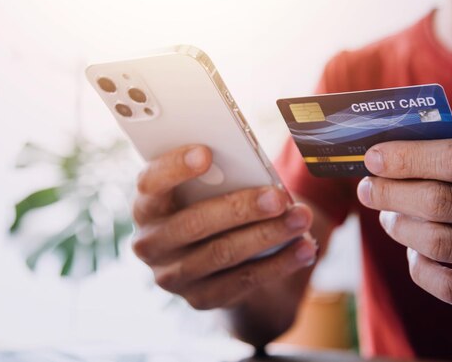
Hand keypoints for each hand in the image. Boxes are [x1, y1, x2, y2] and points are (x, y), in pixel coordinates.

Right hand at [132, 144, 317, 309]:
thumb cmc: (207, 201)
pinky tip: (304, 249)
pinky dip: (278, 264)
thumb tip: (254, 169)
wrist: (207, 252)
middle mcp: (151, 242)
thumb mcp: (202, 186)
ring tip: (300, 218)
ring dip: (267, 235)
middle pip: (194, 223)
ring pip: (222, 254)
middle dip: (240, 208)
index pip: (151, 184)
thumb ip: (216, 175)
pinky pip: (242, 281)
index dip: (175, 168)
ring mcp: (172, 275)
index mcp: (147, 205)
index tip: (206, 153)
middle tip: (278, 197)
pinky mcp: (200, 298)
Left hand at [357, 138, 451, 327]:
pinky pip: (449, 286)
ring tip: (388, 218)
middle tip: (368, 189)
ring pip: (439, 243)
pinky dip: (419, 267)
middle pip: (440, 201)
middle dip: (391, 192)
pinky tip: (415, 253)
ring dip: (400, 228)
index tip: (374, 157)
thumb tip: (391, 157)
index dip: (407, 157)